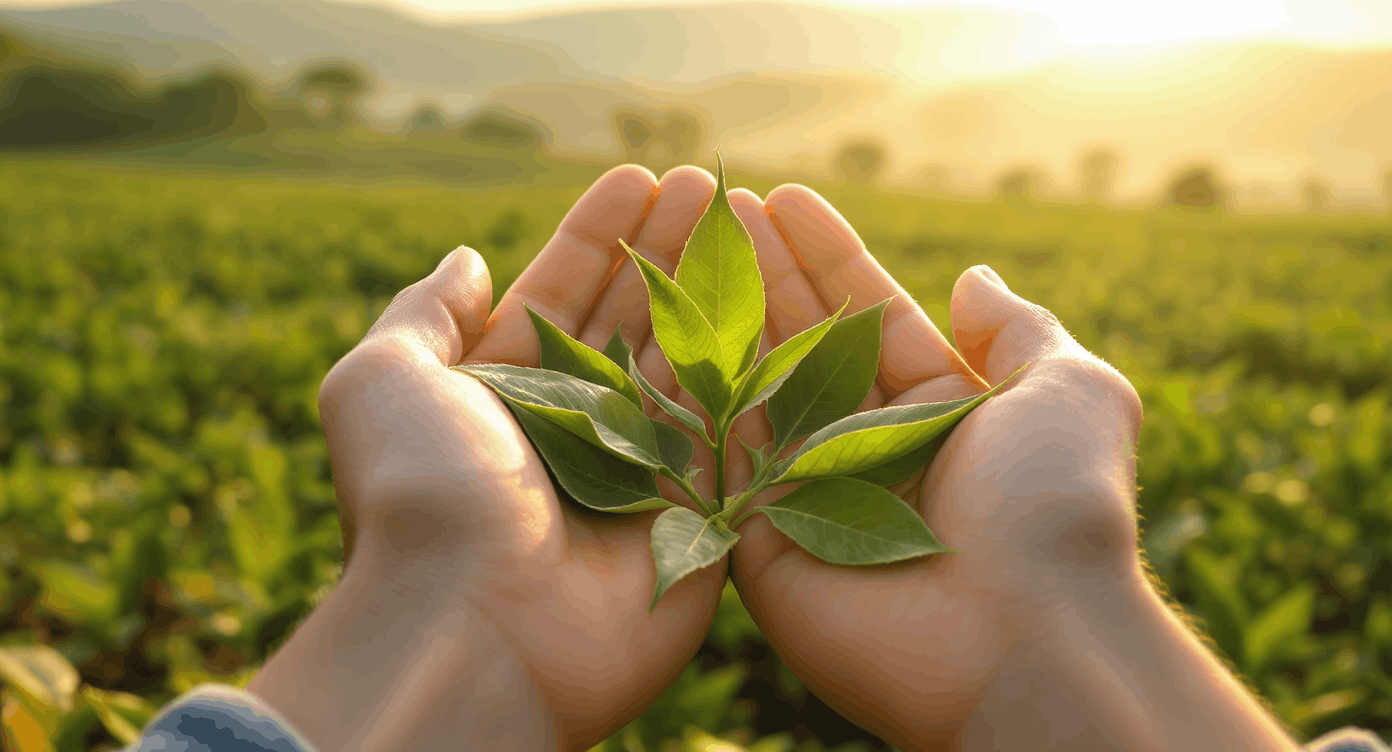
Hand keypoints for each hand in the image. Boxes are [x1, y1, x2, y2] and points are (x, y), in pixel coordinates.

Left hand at [248, 165, 727, 751]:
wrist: (474, 622)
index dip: (596, 235)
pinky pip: (727, 431)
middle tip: (709, 182)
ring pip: (684, 363)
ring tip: (744, 215)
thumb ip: (423, 314)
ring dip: (714, 288)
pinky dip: (751, 368)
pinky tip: (776, 301)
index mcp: (499, 396)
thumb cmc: (420, 494)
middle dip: (666, 247)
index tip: (639, 177)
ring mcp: (634, 473)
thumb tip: (466, 260)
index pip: (558, 294)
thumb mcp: (381, 381)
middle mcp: (568, 430)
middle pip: (628, 318)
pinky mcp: (691, 516)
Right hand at [724, 187, 1297, 750]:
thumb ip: (1018, 332)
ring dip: (718, 319)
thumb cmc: (1055, 502)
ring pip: (754, 392)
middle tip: (716, 206)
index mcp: (943, 411)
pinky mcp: (761, 544)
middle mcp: (873, 449)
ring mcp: (812, 496)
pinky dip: (689, 400)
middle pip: (804, 344)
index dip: (827, 255)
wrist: (1022, 634)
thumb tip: (972, 276)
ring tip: (679, 244)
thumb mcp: (1070, 390)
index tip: (782, 197)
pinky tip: (659, 330)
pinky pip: (718, 460)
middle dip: (764, 273)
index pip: (870, 315)